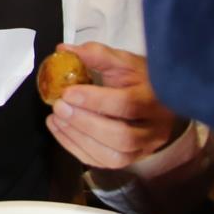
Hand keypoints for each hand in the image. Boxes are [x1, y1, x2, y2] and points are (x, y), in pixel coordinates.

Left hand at [45, 42, 183, 170]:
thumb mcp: (122, 61)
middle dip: (85, 123)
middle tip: (59, 107)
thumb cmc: (139, 79)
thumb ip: (95, 54)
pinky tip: (59, 130)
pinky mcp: (130, 160)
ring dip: (78, 138)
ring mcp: (144, 149)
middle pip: (122, 137)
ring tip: (56, 118)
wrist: (157, 100)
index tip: (68, 92)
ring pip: (113, 156)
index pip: (128, 105)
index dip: (95, 100)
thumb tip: (63, 51)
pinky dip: (76, 148)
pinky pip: (102, 163)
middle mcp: (155, 129)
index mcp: (156, 99)